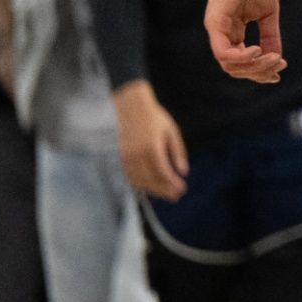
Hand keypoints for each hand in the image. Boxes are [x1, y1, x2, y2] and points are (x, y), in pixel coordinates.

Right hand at [114, 84, 190, 200]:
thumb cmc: (153, 117)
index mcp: (151, 148)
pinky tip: (149, 185)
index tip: (182, 190)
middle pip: (151, 181)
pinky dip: (140, 183)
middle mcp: (136, 155)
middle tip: (176, 196)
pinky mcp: (118, 157)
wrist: (129, 105)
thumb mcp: (171, 131)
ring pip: (139, 181)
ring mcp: (124, 157)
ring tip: (165, 193)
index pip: (163, 173)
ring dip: (153, 189)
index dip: (173, 184)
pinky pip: (129, 176)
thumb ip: (178, 152)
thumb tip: (184, 172)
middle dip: (164, 190)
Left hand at [205, 0, 286, 81]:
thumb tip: (277, 58)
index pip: (242, 62)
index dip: (260, 70)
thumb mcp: (267, 14)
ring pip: (229, 65)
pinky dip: (242, 58)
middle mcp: (222, 34)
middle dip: (259, 72)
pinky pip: (224, 53)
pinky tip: (258, 50)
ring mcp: (217, 29)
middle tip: (279, 64)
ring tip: (272, 57)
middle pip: (236, 69)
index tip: (281, 68)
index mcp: (233, 32)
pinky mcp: (215, 22)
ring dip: (254, 67)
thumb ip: (270, 36)